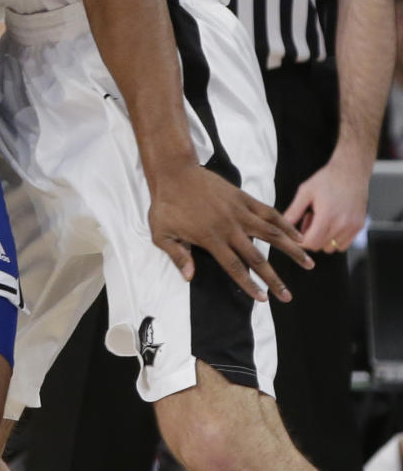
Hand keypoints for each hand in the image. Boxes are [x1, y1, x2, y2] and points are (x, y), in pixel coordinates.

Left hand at [149, 162, 312, 302]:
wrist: (174, 172)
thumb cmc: (166, 204)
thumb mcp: (161, 233)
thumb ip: (177, 255)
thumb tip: (189, 277)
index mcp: (211, 238)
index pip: (234, 267)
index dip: (249, 285)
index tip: (263, 299)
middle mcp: (229, 227)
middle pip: (257, 257)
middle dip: (273, 279)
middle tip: (287, 296)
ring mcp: (239, 211)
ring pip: (271, 233)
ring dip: (291, 249)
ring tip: (308, 262)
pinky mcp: (243, 197)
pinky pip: (268, 212)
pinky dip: (284, 223)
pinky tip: (297, 233)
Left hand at [283, 155, 369, 252]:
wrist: (350, 171)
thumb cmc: (327, 179)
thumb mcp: (305, 191)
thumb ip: (294, 211)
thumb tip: (283, 225)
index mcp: (327, 216)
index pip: (310, 243)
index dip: (300, 241)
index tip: (295, 233)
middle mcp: (342, 225)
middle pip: (320, 246)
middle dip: (310, 237)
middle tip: (309, 219)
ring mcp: (352, 227)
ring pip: (332, 247)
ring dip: (323, 239)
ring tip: (321, 219)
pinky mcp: (359, 227)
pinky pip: (343, 244)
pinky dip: (335, 239)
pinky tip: (331, 223)